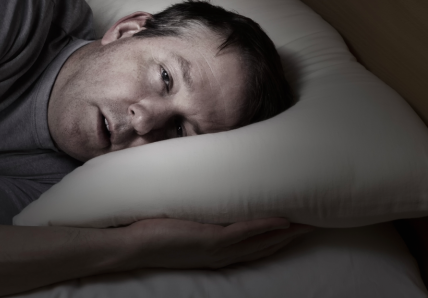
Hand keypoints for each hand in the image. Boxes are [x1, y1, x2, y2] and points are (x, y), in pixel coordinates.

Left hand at [126, 217, 313, 269]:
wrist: (132, 246)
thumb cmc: (152, 234)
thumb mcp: (182, 226)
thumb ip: (197, 216)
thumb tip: (205, 193)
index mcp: (216, 253)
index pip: (253, 247)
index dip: (277, 239)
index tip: (296, 227)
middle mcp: (221, 255)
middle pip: (265, 247)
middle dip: (291, 237)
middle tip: (315, 224)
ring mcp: (217, 249)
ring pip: (261, 241)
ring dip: (287, 232)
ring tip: (309, 222)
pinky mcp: (210, 240)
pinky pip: (243, 233)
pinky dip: (264, 227)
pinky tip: (282, 220)